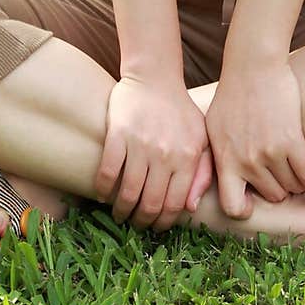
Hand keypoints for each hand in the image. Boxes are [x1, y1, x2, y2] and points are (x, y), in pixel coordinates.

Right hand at [95, 76, 212, 230]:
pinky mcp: (118, 135)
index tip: (156, 226)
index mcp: (187, 157)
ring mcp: (140, 145)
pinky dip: (103, 189)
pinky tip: (103, 195)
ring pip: (128, 192)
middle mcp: (165, 154)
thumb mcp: (201, 138)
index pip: (175, 203)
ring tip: (120, 214)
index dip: (164, 222)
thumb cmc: (180, 110)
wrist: (154, 78)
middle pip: (151, 203)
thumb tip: (190, 207)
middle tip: (136, 224)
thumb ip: (202, 172)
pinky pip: (108, 171)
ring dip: (122, 210)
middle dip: (142, 221)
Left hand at [205, 62, 304, 219]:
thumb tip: (203, 190)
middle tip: (280, 176)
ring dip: (295, 183)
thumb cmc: (232, 94)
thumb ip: (214, 158)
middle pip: (272, 196)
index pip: (232, 206)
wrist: (253, 66)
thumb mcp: (212, 128)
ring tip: (293, 170)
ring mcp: (269, 152)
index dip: (245, 209)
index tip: (253, 198)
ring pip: (291, 188)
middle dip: (278, 189)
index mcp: (225, 160)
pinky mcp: (291, 141)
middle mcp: (245, 161)